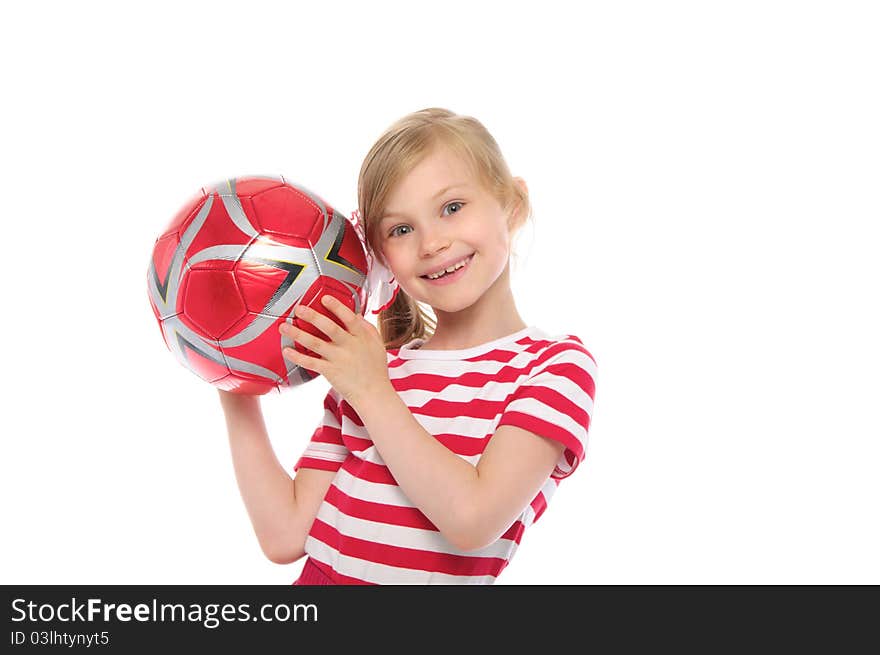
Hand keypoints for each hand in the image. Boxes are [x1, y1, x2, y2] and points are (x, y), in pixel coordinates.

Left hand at [279, 296, 391, 412]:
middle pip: (329, 328)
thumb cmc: (376, 370)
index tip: (325, 298)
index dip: (337, 307)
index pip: (349, 318)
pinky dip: (297, 357)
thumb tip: (356, 314)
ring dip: (298, 334)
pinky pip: (310, 362)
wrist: (374, 394)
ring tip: (284, 326)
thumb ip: (367, 328)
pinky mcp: (330, 372)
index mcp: (361, 337)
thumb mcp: (377, 345)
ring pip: (315, 343)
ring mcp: (338, 359)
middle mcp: (349, 346)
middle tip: (299, 308)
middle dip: (313, 316)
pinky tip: (286, 350)